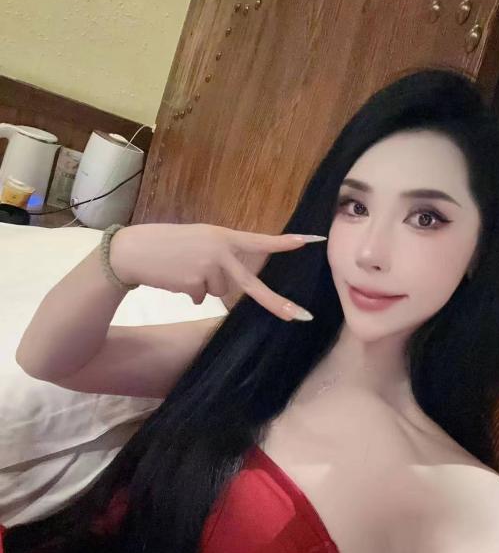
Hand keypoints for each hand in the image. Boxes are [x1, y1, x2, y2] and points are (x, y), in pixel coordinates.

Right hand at [109, 222, 325, 320]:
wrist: (133, 251)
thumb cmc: (165, 245)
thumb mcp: (199, 240)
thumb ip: (219, 257)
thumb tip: (220, 290)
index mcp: (223, 236)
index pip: (259, 241)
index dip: (285, 243)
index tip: (311, 242)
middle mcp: (220, 250)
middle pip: (252, 285)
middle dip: (276, 303)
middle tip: (302, 316)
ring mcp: (209, 267)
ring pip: (220, 291)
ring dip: (203, 285)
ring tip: (183, 269)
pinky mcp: (196, 283)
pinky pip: (202, 297)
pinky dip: (190, 292)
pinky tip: (176, 278)